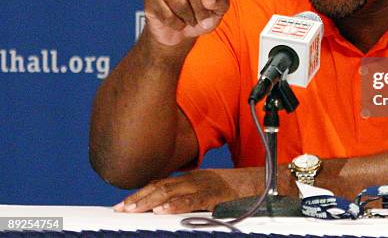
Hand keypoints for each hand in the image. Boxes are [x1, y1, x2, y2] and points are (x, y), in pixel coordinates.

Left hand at [113, 168, 262, 213]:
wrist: (266, 183)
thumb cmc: (240, 190)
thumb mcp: (212, 190)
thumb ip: (193, 196)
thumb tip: (170, 208)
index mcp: (194, 177)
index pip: (162, 183)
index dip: (142, 192)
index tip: (125, 203)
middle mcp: (197, 178)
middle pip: (162, 186)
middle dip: (139, 198)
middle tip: (121, 208)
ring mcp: (206, 185)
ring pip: (172, 191)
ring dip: (150, 201)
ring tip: (134, 209)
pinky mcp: (216, 195)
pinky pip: (193, 200)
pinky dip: (176, 205)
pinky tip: (163, 210)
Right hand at [143, 0, 229, 45]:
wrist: (180, 34)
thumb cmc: (203, 16)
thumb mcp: (219, 11)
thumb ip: (219, 2)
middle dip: (201, 9)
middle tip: (201, 17)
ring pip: (180, 4)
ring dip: (190, 18)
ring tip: (189, 19)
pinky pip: (168, 15)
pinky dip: (177, 24)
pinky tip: (176, 21)